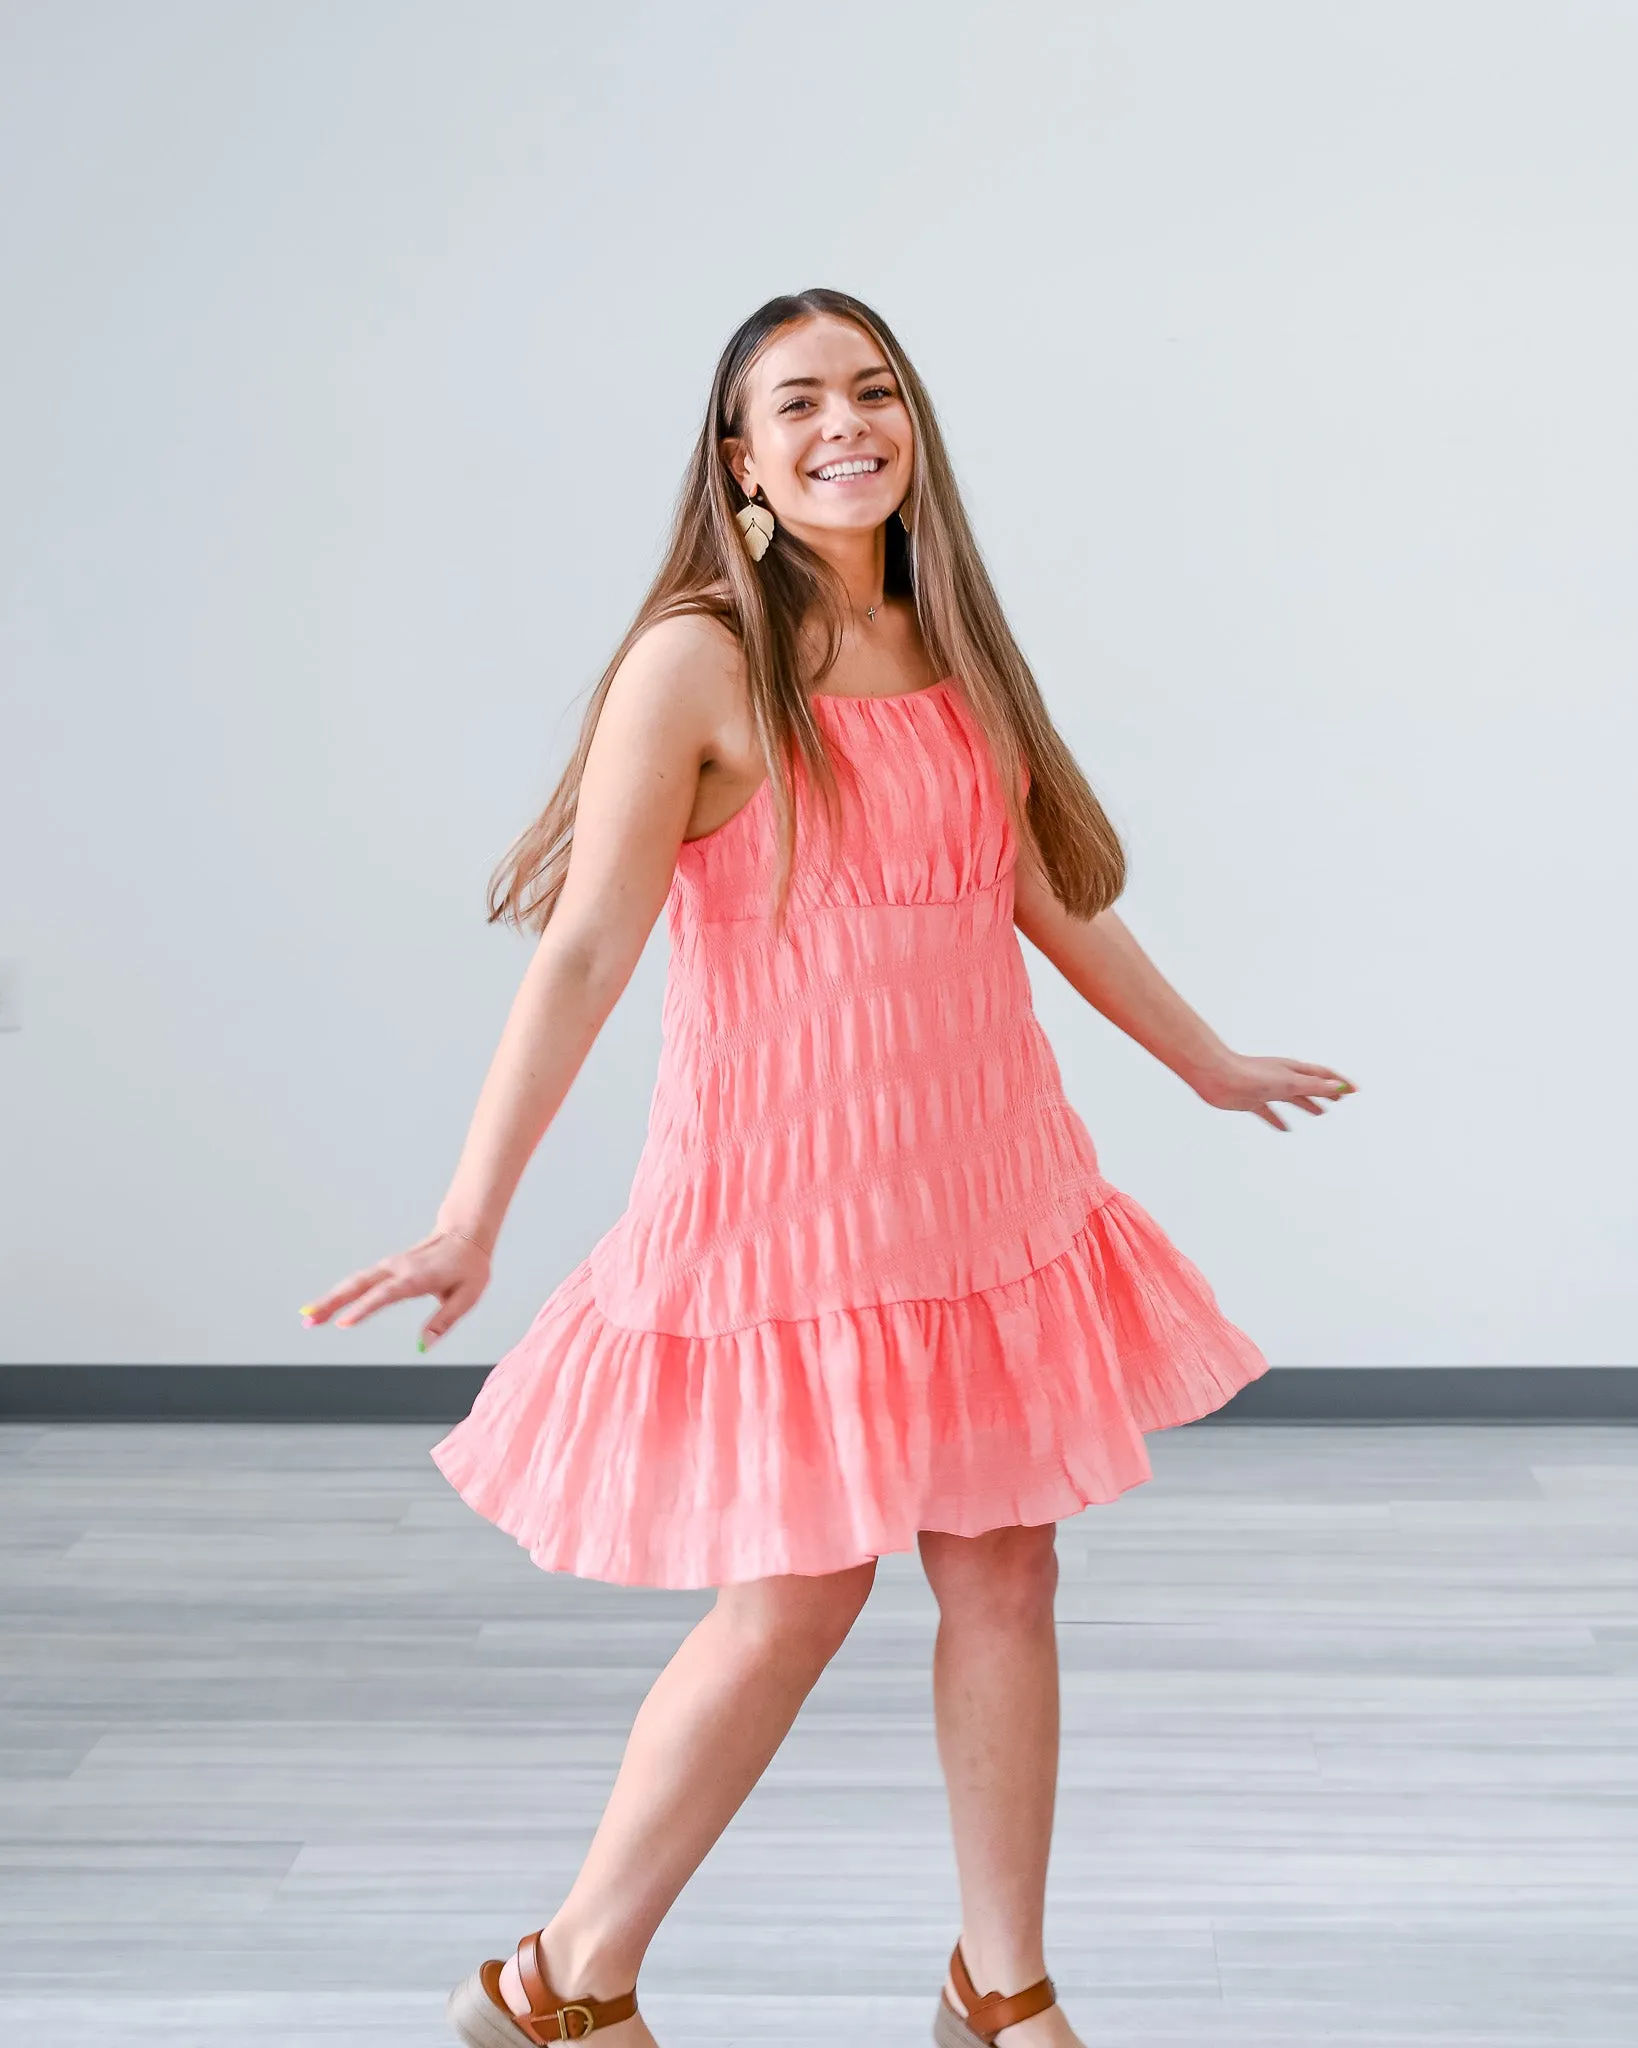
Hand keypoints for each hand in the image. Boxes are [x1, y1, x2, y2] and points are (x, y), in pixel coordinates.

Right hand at [299, 1227, 492, 1350]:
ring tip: (308, 1317)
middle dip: (331, 1303)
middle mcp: (397, 1269)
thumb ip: (444, 1322)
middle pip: (358, 1285)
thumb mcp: (467, 1297)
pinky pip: (360, 1280)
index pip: (384, 1295)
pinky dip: (341, 1292)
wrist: (465, 1234)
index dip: (364, 1309)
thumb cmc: (469, 1266)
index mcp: (416, 1277)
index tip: (343, 1323)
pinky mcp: (387, 1267)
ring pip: (354, 1281)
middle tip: (308, 1321)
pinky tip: (327, 1305)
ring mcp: (389, 1266)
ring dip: (330, 1298)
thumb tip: (423, 1346)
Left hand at [1192, 1054, 1356, 1131]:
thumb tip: (1341, 1086)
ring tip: (1319, 1113)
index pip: (1322, 1074)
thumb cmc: (1251, 1073)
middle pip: (1309, 1085)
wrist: (1216, 1075)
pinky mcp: (1251, 1101)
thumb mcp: (1290, 1082)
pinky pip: (1269, 1112)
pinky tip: (1284, 1129)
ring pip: (1292, 1099)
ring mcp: (1266, 1089)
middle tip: (1339, 1100)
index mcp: (1293, 1069)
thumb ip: (1315, 1086)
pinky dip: (1279, 1120)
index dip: (1339, 1082)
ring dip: (1306, 1104)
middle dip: (1325, 1092)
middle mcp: (1281, 1077)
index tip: (1354, 1090)